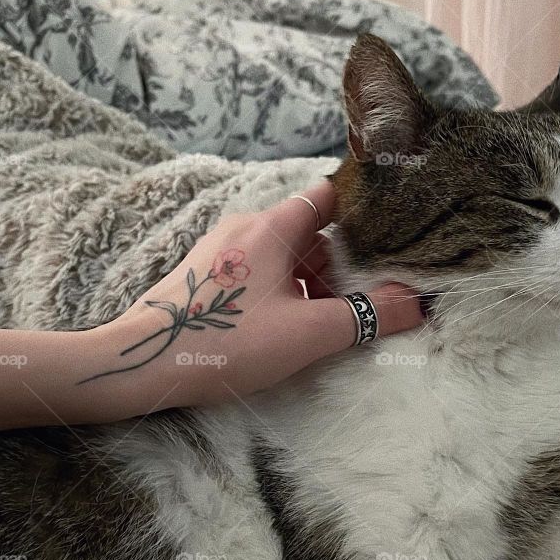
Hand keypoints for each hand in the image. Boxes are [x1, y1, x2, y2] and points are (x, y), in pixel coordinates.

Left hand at [92, 180, 423, 409]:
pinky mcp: (205, 275)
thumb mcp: (307, 333)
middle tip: (366, 296)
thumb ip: (366, 316)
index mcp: (271, 227)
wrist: (141, 363)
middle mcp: (245, 227)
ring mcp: (221, 251)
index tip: (392, 235)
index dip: (363, 211)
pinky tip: (287, 327)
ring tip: (328, 321)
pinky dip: (283, 290)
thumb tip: (418, 303)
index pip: (328, 197)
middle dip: (341, 263)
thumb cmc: (225, 341)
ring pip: (283, 255)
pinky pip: (258, 272)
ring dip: (312, 282)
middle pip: (309, 232)